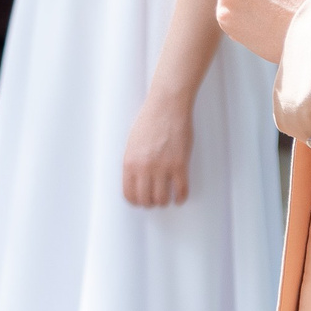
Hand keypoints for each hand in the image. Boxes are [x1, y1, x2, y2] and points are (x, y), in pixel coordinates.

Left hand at [121, 91, 192, 207]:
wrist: (167, 106)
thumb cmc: (150, 120)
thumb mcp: (132, 143)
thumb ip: (133, 163)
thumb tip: (137, 181)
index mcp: (129, 162)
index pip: (129, 193)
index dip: (135, 201)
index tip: (139, 201)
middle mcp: (144, 167)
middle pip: (145, 200)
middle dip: (149, 203)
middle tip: (153, 200)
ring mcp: (163, 167)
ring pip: (162, 199)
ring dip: (164, 202)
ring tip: (166, 198)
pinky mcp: (180, 164)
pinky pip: (181, 190)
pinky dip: (180, 198)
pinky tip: (179, 197)